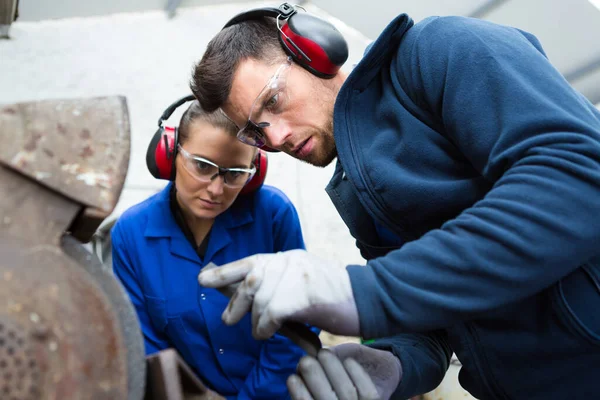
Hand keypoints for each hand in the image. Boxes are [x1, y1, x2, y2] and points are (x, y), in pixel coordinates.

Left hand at [197, 249, 358, 339]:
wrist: (367, 297)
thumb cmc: (334, 295)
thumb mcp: (303, 280)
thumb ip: (278, 283)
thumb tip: (248, 297)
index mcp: (287, 258)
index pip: (250, 262)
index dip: (223, 272)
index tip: (203, 279)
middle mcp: (289, 261)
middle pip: (249, 281)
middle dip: (235, 304)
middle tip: (228, 319)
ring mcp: (296, 275)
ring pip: (259, 301)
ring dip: (255, 322)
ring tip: (262, 331)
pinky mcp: (301, 294)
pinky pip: (270, 314)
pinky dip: (265, 328)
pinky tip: (271, 333)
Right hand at [287, 343, 401, 399]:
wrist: (379, 379)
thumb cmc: (337, 384)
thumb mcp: (320, 387)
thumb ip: (311, 380)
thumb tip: (299, 368)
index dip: (299, 393)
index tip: (292, 377)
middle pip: (327, 399)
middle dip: (313, 376)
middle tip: (306, 359)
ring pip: (347, 392)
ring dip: (332, 368)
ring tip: (324, 353)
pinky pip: (366, 389)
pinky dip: (355, 372)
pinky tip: (347, 361)